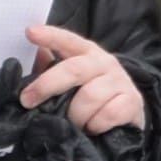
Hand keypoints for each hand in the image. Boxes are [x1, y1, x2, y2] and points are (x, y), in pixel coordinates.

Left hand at [16, 23, 145, 133]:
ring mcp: (120, 81)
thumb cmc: (94, 97)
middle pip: (74, 69)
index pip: (68, 40)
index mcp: (87, 53)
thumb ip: (53, 70)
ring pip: (89, 96)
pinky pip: (108, 114)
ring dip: (76, 115)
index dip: (51, 36)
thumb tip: (37, 55)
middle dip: (47, 85)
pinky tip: (94, 127)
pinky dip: (96, 124)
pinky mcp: (132, 101)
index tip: (30, 33)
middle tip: (28, 100)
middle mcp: (105, 62)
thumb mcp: (74, 82)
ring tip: (74, 123)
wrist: (128, 114)